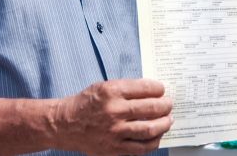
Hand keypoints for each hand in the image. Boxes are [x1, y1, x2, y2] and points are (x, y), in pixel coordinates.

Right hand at [55, 79, 172, 155]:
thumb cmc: (87, 103)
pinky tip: (157, 136)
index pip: (145, 88)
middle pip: (151, 108)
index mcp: (112, 92)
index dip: (159, 88)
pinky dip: (153, 142)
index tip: (162, 90)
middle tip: (169, 104)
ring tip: (168, 120)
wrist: (67, 124)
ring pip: (150, 129)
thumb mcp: (104, 86)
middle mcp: (115, 111)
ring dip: (164, 124)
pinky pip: (141, 148)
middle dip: (165, 105)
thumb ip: (127, 88)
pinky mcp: (115, 148)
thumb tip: (154, 92)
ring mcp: (115, 132)